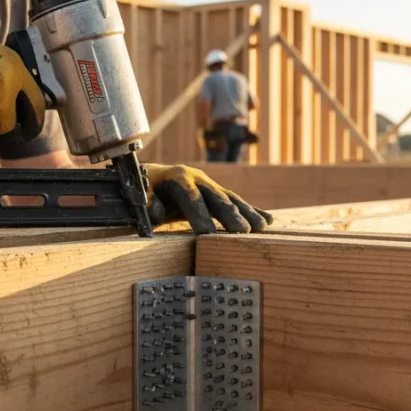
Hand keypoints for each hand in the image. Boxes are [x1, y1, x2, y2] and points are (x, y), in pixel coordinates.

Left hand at [145, 163, 272, 233]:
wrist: (157, 177)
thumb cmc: (148, 190)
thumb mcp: (143, 194)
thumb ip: (147, 203)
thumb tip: (156, 211)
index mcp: (179, 178)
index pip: (190, 197)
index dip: (198, 214)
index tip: (206, 233)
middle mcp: (200, 180)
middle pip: (217, 198)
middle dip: (230, 215)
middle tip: (242, 231)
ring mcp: (212, 187)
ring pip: (232, 200)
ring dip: (248, 214)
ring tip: (261, 228)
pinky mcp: (220, 194)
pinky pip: (238, 203)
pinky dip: (254, 211)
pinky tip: (268, 222)